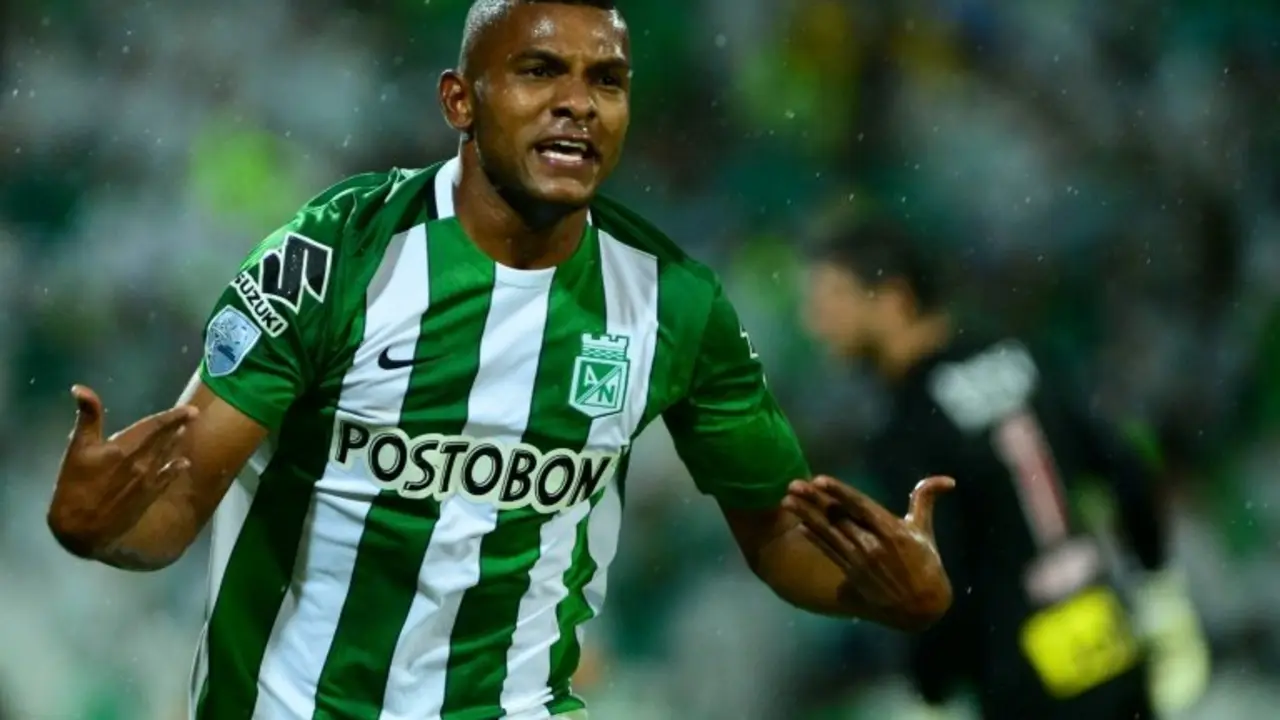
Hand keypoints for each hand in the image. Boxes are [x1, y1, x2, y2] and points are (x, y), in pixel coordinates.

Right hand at [48, 385, 196, 554]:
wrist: (80, 528)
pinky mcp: (148, 496)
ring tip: (185, 433)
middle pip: (165, 440)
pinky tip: (183, 463)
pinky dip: (176, 469)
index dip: (173, 417)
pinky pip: (167, 478)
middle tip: (193, 416)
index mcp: (125, 447)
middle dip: (179, 427)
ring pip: (167, 456)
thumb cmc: (74, 485)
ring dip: (176, 444)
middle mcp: (142, 462)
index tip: (190, 409)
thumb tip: (81, 388)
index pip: (154, 426)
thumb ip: (87, 417)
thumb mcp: (77, 448)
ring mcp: (148, 480)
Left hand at [783, 474, 954, 629]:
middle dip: (813, 501)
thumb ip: (926, 499)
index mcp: (891, 531)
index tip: (819, 480)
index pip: (860, 506)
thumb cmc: (926, 564)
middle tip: (792, 485)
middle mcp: (873, 545)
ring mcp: (860, 561)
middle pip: (838, 518)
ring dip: (806, 516)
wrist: (922, 606)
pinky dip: (815, 538)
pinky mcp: (852, 574)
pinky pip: (830, 552)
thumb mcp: (925, 530)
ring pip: (829, 534)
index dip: (839, 492)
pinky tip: (800, 526)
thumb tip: (948, 479)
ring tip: (787, 501)